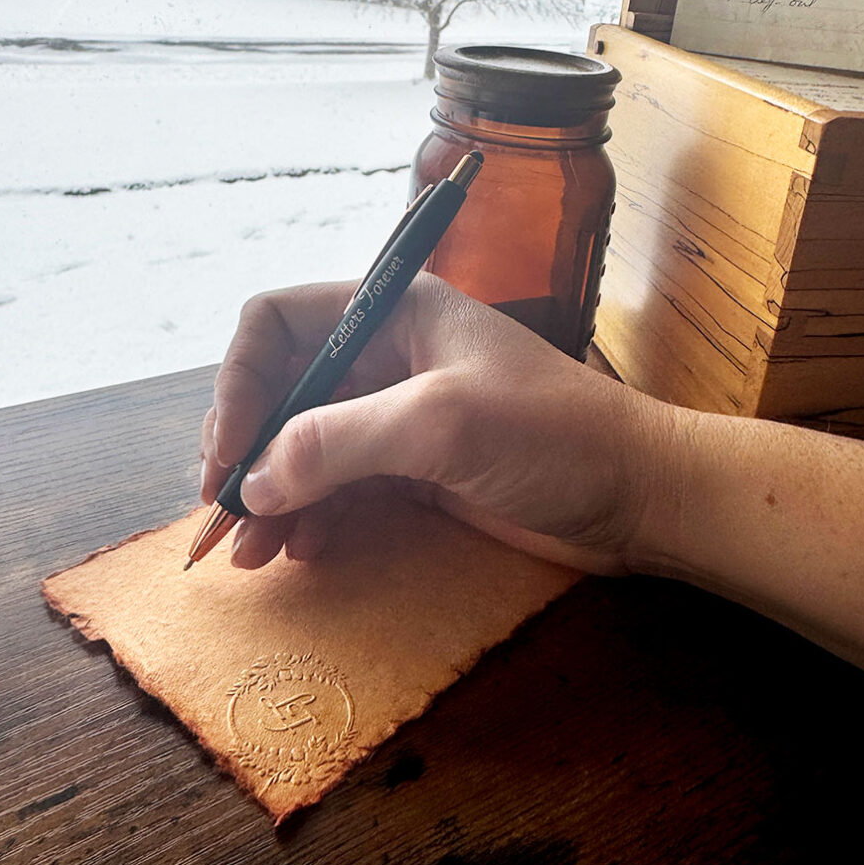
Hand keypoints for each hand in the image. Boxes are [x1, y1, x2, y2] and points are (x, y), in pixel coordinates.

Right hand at [200, 274, 677, 573]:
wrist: (638, 495)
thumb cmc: (553, 436)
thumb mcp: (442, 424)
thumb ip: (339, 441)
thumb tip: (250, 481)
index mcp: (393, 310)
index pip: (278, 322)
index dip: (240, 382)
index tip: (229, 455)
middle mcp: (386, 354)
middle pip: (283, 389)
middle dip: (249, 450)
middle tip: (225, 515)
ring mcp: (397, 414)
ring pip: (305, 445)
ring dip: (272, 495)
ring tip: (251, 554)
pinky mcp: (412, 467)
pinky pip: (339, 485)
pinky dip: (312, 514)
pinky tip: (302, 549)